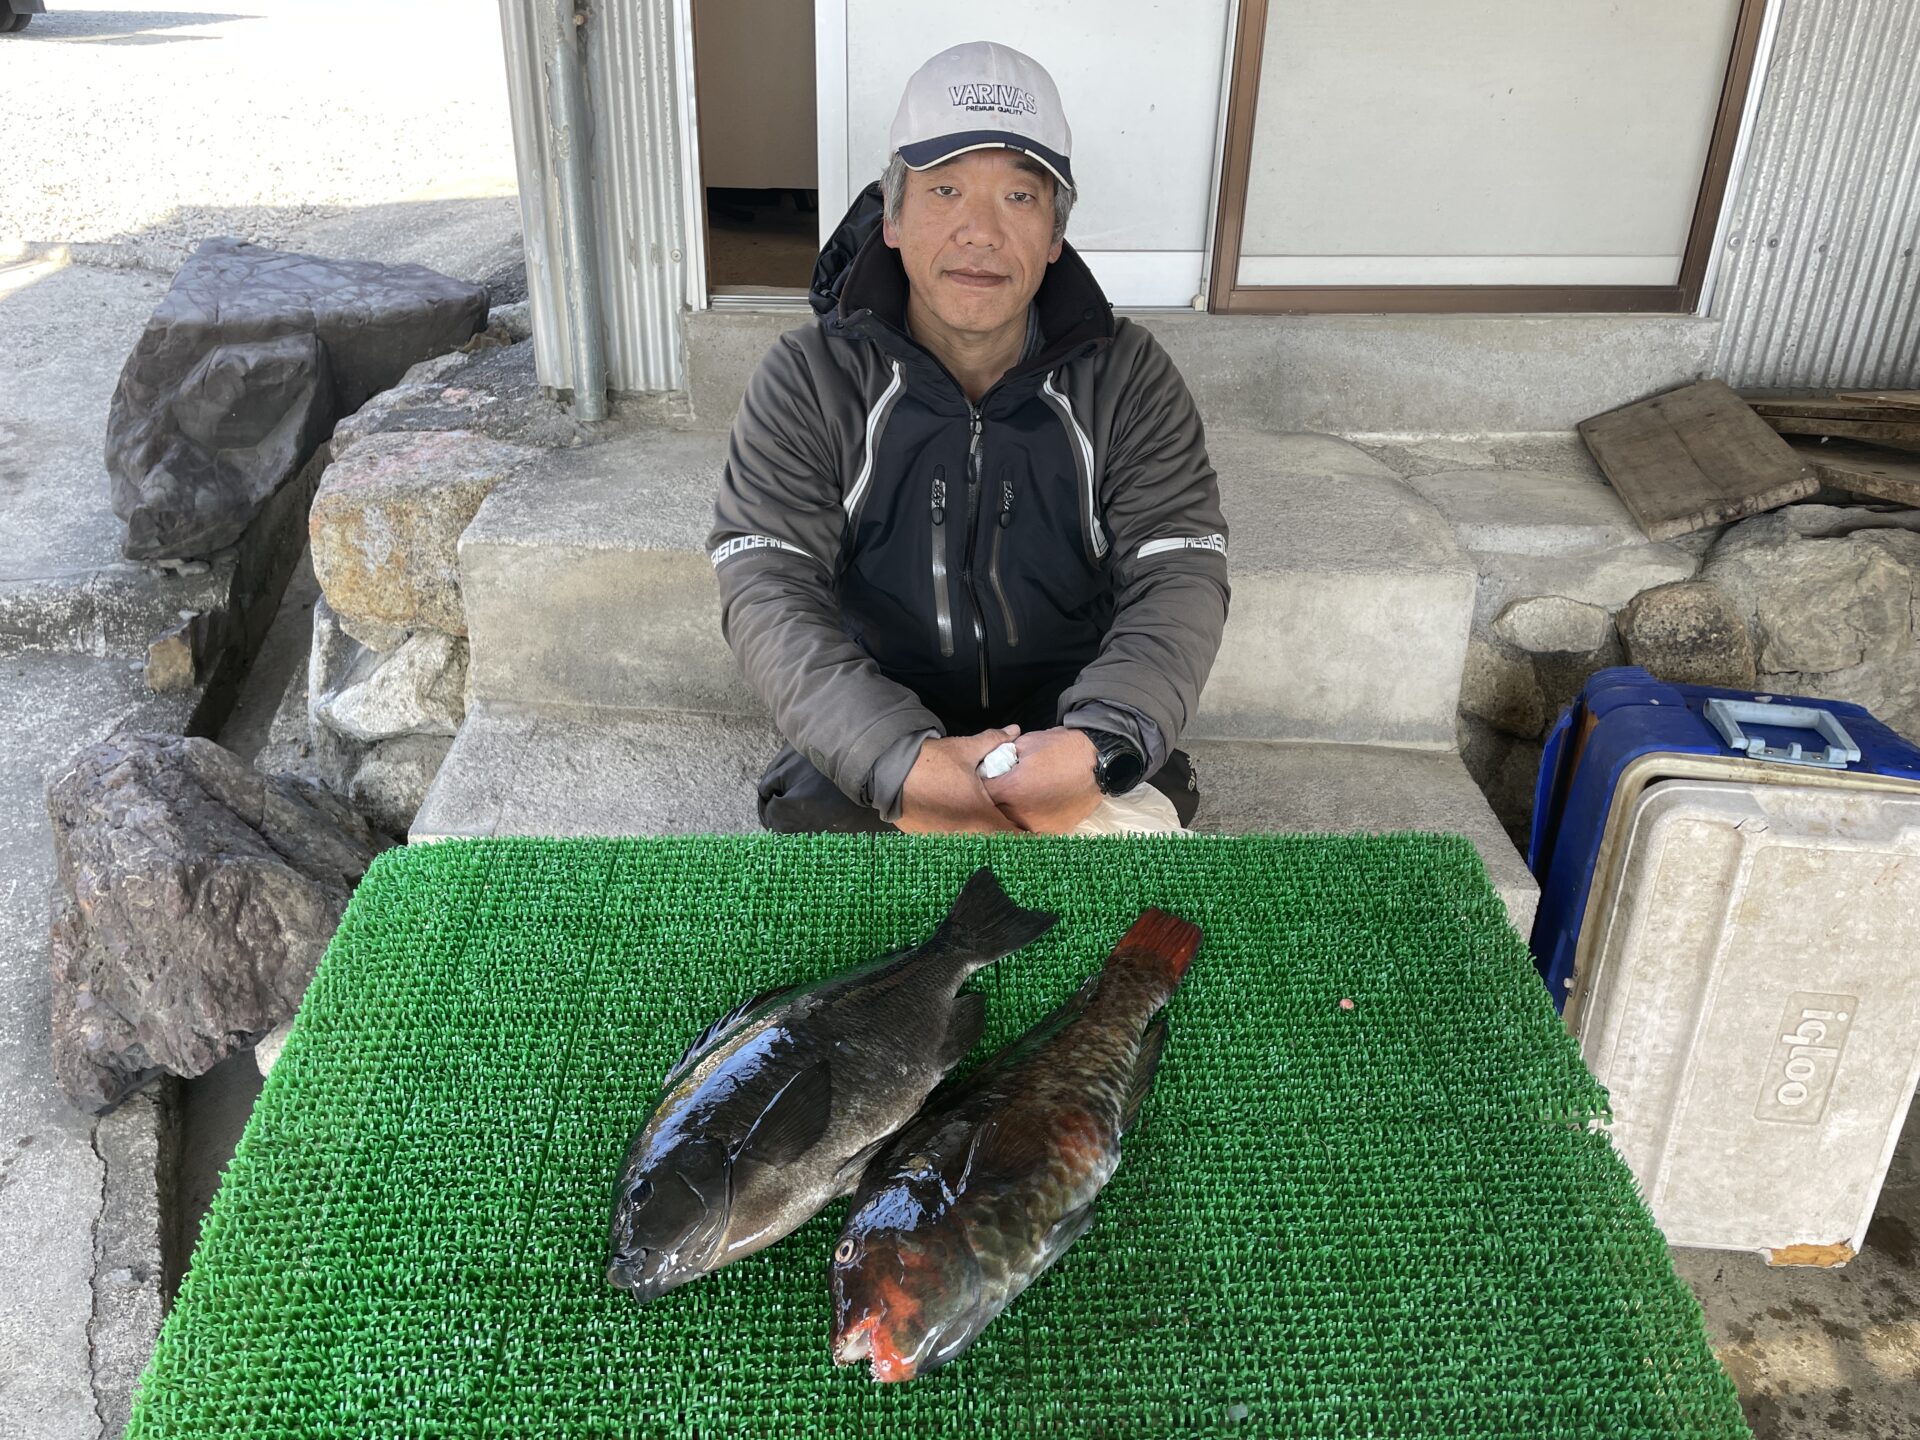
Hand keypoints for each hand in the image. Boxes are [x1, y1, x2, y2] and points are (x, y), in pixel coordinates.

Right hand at [896, 727, 1021, 832]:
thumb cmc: (932, 761)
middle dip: (997, 834)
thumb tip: (1015, 730)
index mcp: (980, 815)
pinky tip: (950, 819)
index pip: (1011, 837)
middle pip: (989, 843)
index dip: (1021, 835)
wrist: (889, 769)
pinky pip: (945, 840)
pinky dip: (952, 833)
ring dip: (974, 835)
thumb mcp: (965, 749)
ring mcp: (942, 838)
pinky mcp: (924, 837)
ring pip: (967, 843)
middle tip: (1001, 822)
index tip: (1025, 829)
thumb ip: (994, 741)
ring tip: (974, 820)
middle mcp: (964, 833)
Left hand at [983, 727, 1101, 833]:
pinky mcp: (1053, 831)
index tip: (984, 779)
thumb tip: (990, 763)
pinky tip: (1032, 808)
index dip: (980, 785)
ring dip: (1008, 814)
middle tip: (1000, 789)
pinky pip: (1031, 829)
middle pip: (993, 812)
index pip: (981, 793)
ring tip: (1017, 799)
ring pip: (1010, 824)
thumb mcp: (1027, 743)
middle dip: (992, 801)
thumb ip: (1003, 755)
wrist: (1100, 762)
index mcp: (1011, 788)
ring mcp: (1037, 825)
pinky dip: (1027, 820)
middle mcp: (1020, 812)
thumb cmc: (1063, 748)